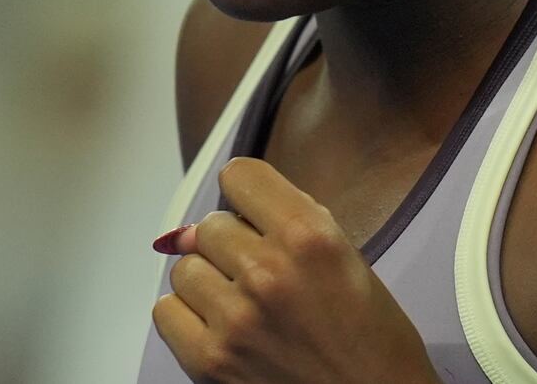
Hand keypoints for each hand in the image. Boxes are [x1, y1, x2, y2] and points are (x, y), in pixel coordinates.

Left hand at [152, 156, 441, 383]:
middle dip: (232, 243)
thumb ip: (292, 222)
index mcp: (310, 236)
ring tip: (241, 302)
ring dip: (208, 280)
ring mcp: (235, 319)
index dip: (247, 194)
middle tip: (258, 271)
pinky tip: (218, 325)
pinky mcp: (210, 361)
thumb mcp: (346, 257)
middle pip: (210, 224)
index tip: (254, 211)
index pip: (240, 175)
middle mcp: (269, 271)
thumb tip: (226, 213)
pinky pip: (165, 312)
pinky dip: (186, 316)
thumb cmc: (371, 339)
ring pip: (184, 267)